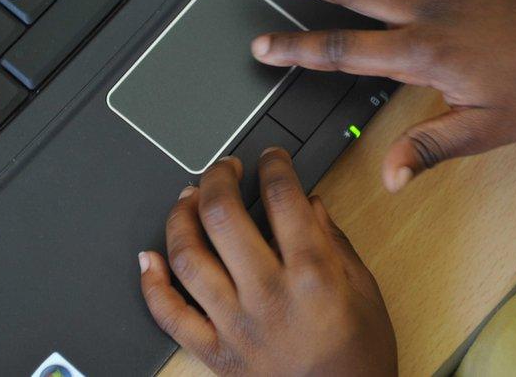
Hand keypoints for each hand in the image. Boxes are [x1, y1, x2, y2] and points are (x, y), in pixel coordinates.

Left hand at [139, 150, 397, 375]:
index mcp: (313, 276)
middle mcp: (268, 296)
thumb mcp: (366, 290)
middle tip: (224, 169)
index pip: (283, 198)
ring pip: (188, 257)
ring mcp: (236, 325)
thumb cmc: (359, 357)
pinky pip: (170, 315)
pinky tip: (149, 258)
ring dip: (181, 218)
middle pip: (223, 217)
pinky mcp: (216, 353)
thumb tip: (310, 203)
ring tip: (188, 199)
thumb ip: (335, 242)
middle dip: (218, 178)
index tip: (270, 159)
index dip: (273, 165)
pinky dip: (152, 283)